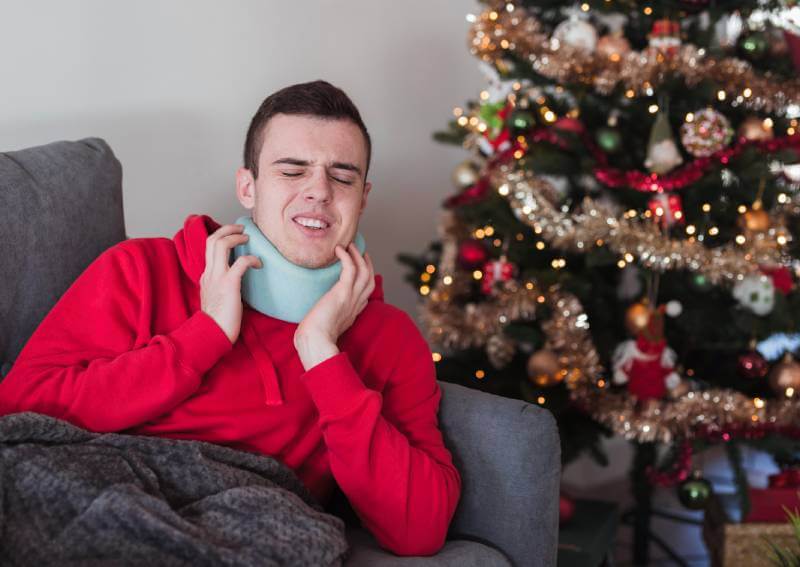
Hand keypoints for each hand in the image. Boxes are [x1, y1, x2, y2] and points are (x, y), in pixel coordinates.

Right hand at [200, 223, 261, 343]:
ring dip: (235, 236)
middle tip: (242, 228)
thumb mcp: (219, 298)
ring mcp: (217, 277)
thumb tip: (241, 280)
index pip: (209, 248)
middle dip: (227, 229)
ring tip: (248, 237)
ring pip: (220, 244)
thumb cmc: (219, 321)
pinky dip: (251, 259)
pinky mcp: (228, 284)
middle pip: (212, 240)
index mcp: (206, 276)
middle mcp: (209, 273)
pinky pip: (240, 262)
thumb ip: (225, 286)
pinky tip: (259, 264)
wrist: (212, 334)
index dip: (221, 236)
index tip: (234, 235)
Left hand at [294, 243, 374, 368]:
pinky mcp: (342, 293)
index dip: (366, 278)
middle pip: (369, 279)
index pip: (366, 292)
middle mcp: (355, 303)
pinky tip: (340, 249)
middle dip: (367, 264)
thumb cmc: (314, 338)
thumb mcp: (325, 325)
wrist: (315, 342)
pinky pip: (350, 269)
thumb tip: (318, 315)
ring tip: (351, 245)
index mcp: (353, 312)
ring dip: (358, 256)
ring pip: (364, 272)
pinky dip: (347, 257)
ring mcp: (351, 298)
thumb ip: (327, 317)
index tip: (361, 268)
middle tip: (361, 251)